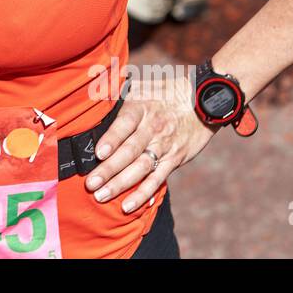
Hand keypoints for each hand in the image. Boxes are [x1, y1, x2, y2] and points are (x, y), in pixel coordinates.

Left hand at [83, 76, 216, 212]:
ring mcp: (164, 146)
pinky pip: (157, 179)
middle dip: (109, 169)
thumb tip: (89, 93)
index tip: (99, 153)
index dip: (112, 139)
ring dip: (121, 184)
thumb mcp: (141, 86)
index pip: (125, 125)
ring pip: (141, 168)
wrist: (202, 102)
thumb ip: (117, 93)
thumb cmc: (163, 93)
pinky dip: (143, 193)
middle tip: (91, 184)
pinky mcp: (174, 160)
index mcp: (141, 108)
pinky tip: (128, 205)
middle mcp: (153, 129)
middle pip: (130, 151)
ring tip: (101, 196)